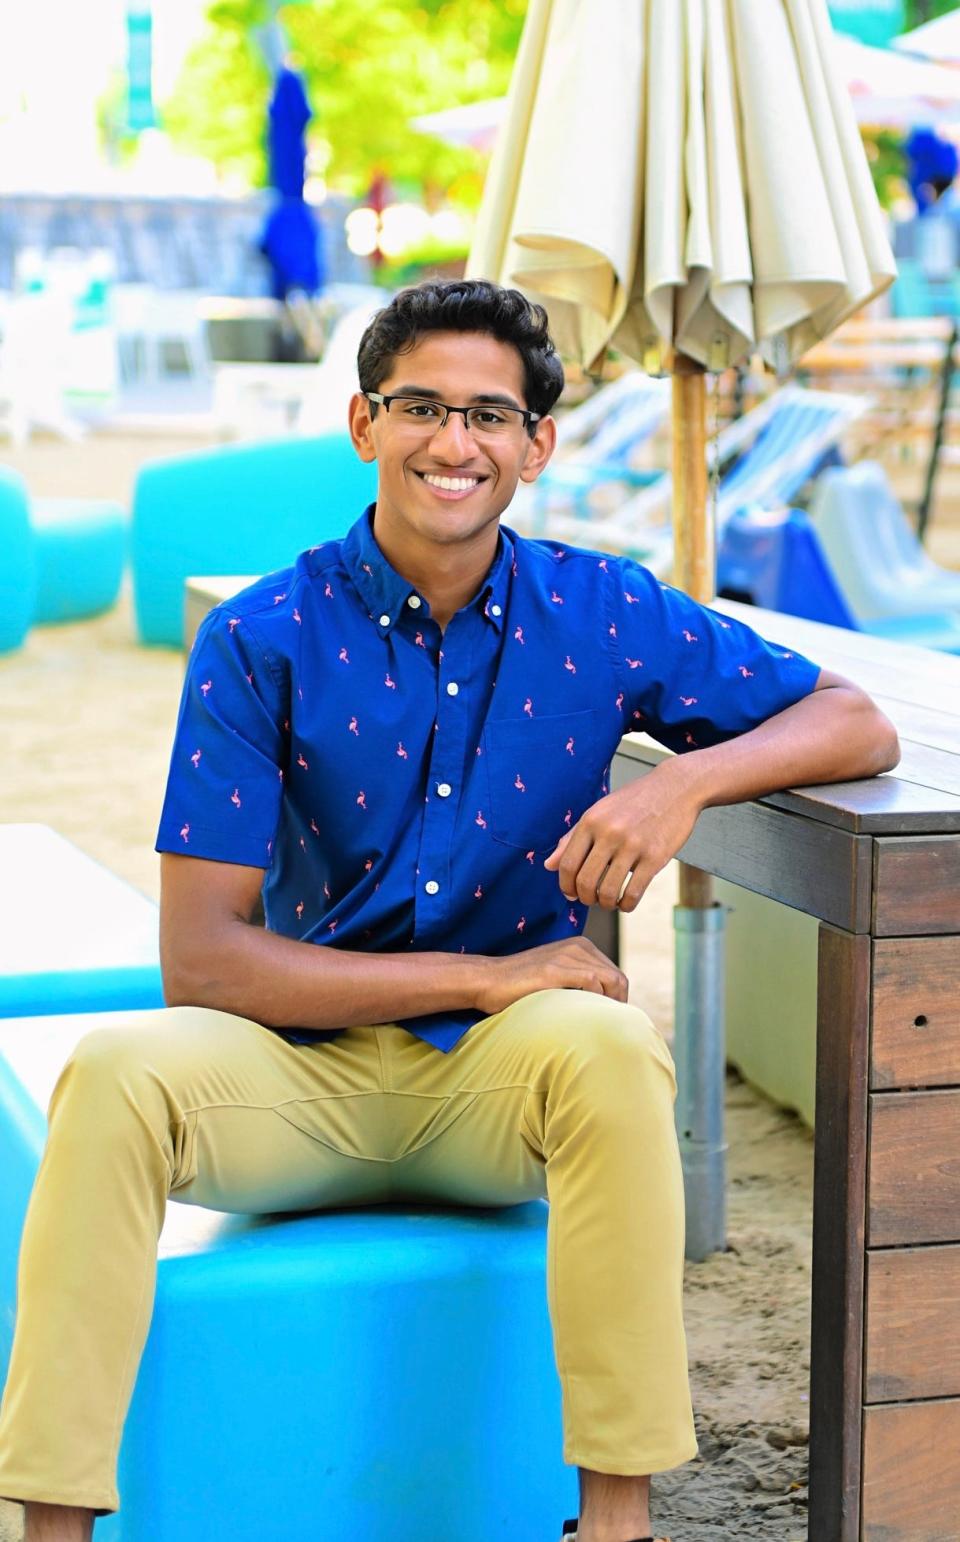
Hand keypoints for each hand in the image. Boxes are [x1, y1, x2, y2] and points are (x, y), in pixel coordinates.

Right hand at [472, 937, 628, 1016]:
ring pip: (611, 980)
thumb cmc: (521, 986)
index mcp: (580, 947)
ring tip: (598, 1024)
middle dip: (619, 1004)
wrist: (489, 980)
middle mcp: (577, 947)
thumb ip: (579, 983)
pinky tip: (584, 1014)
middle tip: (607, 1027)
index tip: (608, 1020)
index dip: (618, 1000)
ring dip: (610, 1005)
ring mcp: (566, 956)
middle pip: (618, 979)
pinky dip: (595, 1000)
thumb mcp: (557, 977)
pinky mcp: (555, 969)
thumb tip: (605, 1007)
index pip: (616, 975)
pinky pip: (592, 983)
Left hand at [543, 762, 702, 911]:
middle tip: (590, 899)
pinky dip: (625, 905)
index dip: (565, 885)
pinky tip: (625, 902)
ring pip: (607, 891)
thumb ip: (572, 838)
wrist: (676, 787)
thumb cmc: (634, 801)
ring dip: (605, 904)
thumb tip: (549, 866)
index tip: (571, 893)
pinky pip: (633, 893)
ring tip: (608, 901)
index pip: (568, 864)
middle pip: (585, 881)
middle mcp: (609, 833)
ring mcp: (633, 845)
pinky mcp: (655, 857)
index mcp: (591, 820)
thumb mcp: (599, 812)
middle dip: (584, 898)